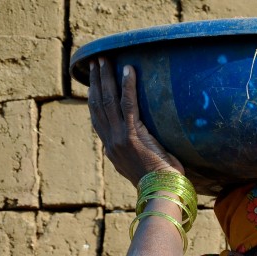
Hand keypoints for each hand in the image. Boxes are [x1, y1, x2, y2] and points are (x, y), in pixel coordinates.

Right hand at [88, 58, 184, 184]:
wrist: (162, 194)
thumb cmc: (162, 182)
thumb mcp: (145, 164)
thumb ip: (142, 151)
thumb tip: (150, 142)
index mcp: (112, 149)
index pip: (97, 118)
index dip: (94, 98)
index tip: (93, 82)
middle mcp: (111, 141)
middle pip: (98, 104)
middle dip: (96, 81)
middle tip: (95, 62)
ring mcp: (120, 138)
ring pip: (108, 101)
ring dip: (106, 77)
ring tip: (104, 60)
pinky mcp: (134, 135)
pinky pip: (129, 105)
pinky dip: (127, 86)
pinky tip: (128, 70)